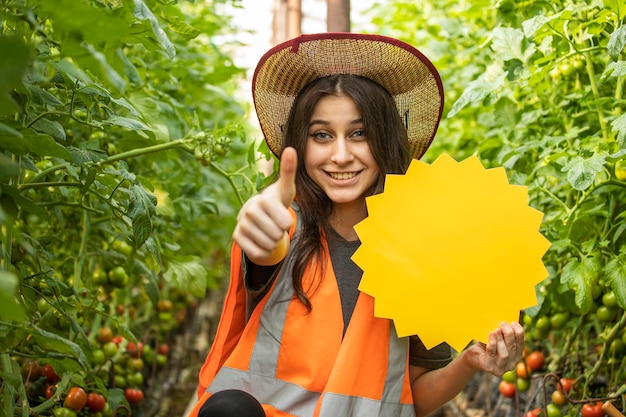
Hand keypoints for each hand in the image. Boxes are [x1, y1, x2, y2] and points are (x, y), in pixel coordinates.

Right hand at [232, 147, 297, 264]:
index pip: (285, 223)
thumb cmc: (276, 201)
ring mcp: (241, 224)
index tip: (282, 216)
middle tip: (274, 223)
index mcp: (263, 199)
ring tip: (268, 230)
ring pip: (268, 245)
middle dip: (280, 233)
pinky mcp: (236, 237)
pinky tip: (260, 239)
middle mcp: (248, 210)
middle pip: (277, 235)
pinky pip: (258, 253)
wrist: (258, 214)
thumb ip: (289, 171)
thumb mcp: (285, 189)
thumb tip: (291, 148)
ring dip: (272, 241)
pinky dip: (263, 250)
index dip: (287, 223)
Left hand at [465, 321, 524, 376]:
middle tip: (503, 324)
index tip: (513, 323)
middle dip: (509, 334)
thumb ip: (503, 334)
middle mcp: (511, 364)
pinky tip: (491, 335)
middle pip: (513, 348)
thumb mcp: (497, 339)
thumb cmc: (486, 346)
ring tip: (496, 330)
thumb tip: (507, 322)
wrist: (473, 356)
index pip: (521, 344)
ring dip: (501, 340)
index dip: (519, 333)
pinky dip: (492, 343)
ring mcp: (500, 368)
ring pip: (505, 354)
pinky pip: (492, 354)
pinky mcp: (489, 368)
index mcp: (516, 356)